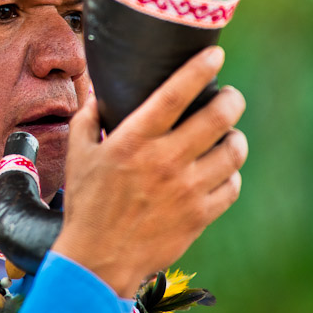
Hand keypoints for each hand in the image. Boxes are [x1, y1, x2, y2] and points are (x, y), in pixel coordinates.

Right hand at [52, 46, 247, 297]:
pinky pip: (232, 186)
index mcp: (134, 140)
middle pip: (217, 117)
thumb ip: (87, 115)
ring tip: (229, 133)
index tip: (215, 53)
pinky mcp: (200, 215)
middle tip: (229, 96)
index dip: (200, 68)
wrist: (99, 259)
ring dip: (235, 137)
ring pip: (233, 151)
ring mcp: (186, 189)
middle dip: (231, 99)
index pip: (175, 94)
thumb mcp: (77, 154)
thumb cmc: (86, 203)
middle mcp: (165, 160)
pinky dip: (231, 174)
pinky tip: (220, 170)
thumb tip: (96, 86)